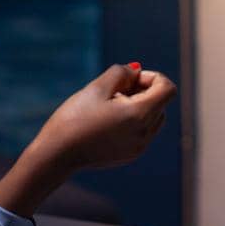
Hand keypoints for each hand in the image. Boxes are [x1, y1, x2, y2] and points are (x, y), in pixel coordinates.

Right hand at [35, 64, 175, 170]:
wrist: (57, 154)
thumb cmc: (74, 118)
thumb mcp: (97, 87)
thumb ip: (121, 73)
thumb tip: (137, 71)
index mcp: (139, 115)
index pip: (167, 89)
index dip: (151, 77)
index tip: (128, 79)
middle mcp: (145, 134)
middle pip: (161, 103)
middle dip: (142, 91)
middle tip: (113, 91)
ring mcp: (139, 147)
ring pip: (153, 118)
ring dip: (138, 105)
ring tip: (109, 106)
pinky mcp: (130, 155)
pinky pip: (142, 132)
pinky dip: (132, 121)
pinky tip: (106, 121)